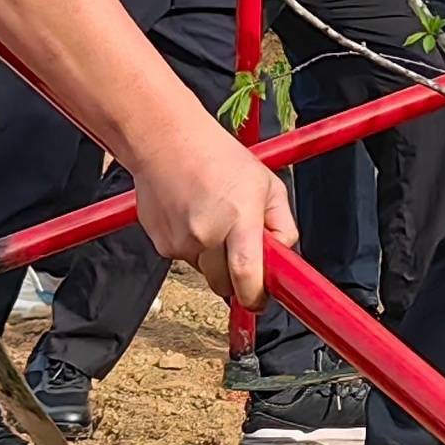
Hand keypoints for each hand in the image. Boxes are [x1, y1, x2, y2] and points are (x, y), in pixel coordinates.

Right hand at [130, 108, 296, 308]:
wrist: (166, 142)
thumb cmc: (218, 158)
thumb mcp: (268, 185)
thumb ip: (283, 224)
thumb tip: (283, 255)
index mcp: (239, 217)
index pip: (246, 275)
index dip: (255, 297)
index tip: (260, 301)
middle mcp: (207, 233)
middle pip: (224, 283)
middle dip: (236, 279)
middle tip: (241, 254)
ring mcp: (180, 241)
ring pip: (205, 271)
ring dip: (214, 259)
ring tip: (214, 219)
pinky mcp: (161, 244)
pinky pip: (186, 259)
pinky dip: (194, 248)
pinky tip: (193, 217)